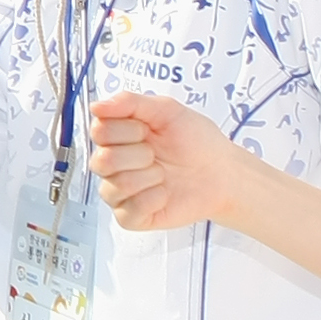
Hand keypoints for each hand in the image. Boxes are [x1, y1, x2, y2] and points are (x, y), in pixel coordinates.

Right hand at [86, 90, 248, 231]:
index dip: (127, 130)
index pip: (98, 132)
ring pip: (114, 187)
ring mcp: (120, 191)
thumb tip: (96, 106)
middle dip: (139, 155)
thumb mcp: (167, 110)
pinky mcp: (132, 216)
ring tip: (164, 175)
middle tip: (158, 154)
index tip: (149, 130)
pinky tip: (164, 194)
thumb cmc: (197, 141)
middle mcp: (113, 164)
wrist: (223, 173)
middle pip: (102, 161)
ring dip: (147, 178)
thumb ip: (129, 102)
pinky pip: (127, 212)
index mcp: (116, 136)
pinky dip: (151, 200)